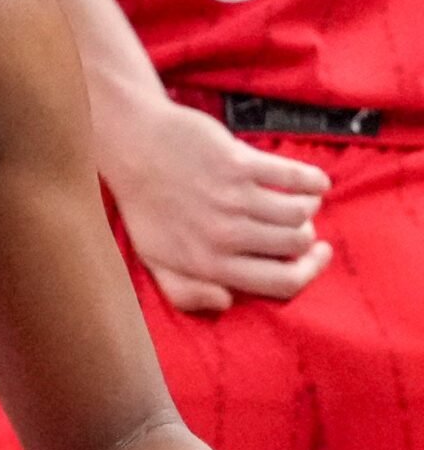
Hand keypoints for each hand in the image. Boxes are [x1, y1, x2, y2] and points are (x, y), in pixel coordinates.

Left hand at [97, 94, 329, 311]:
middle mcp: (225, 234)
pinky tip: (313, 182)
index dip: (309, 273)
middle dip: (304, 237)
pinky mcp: (241, 162)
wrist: (130, 146)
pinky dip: (313, 181)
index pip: (283, 283)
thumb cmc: (145, 203)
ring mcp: (234, 197)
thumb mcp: (153, 258)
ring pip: (300, 212)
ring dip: (307, 207)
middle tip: (298, 226)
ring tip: (300, 201)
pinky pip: (298, 177)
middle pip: (296, 245)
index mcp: (208, 264)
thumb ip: (185, 292)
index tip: (318, 256)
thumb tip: (226, 303)